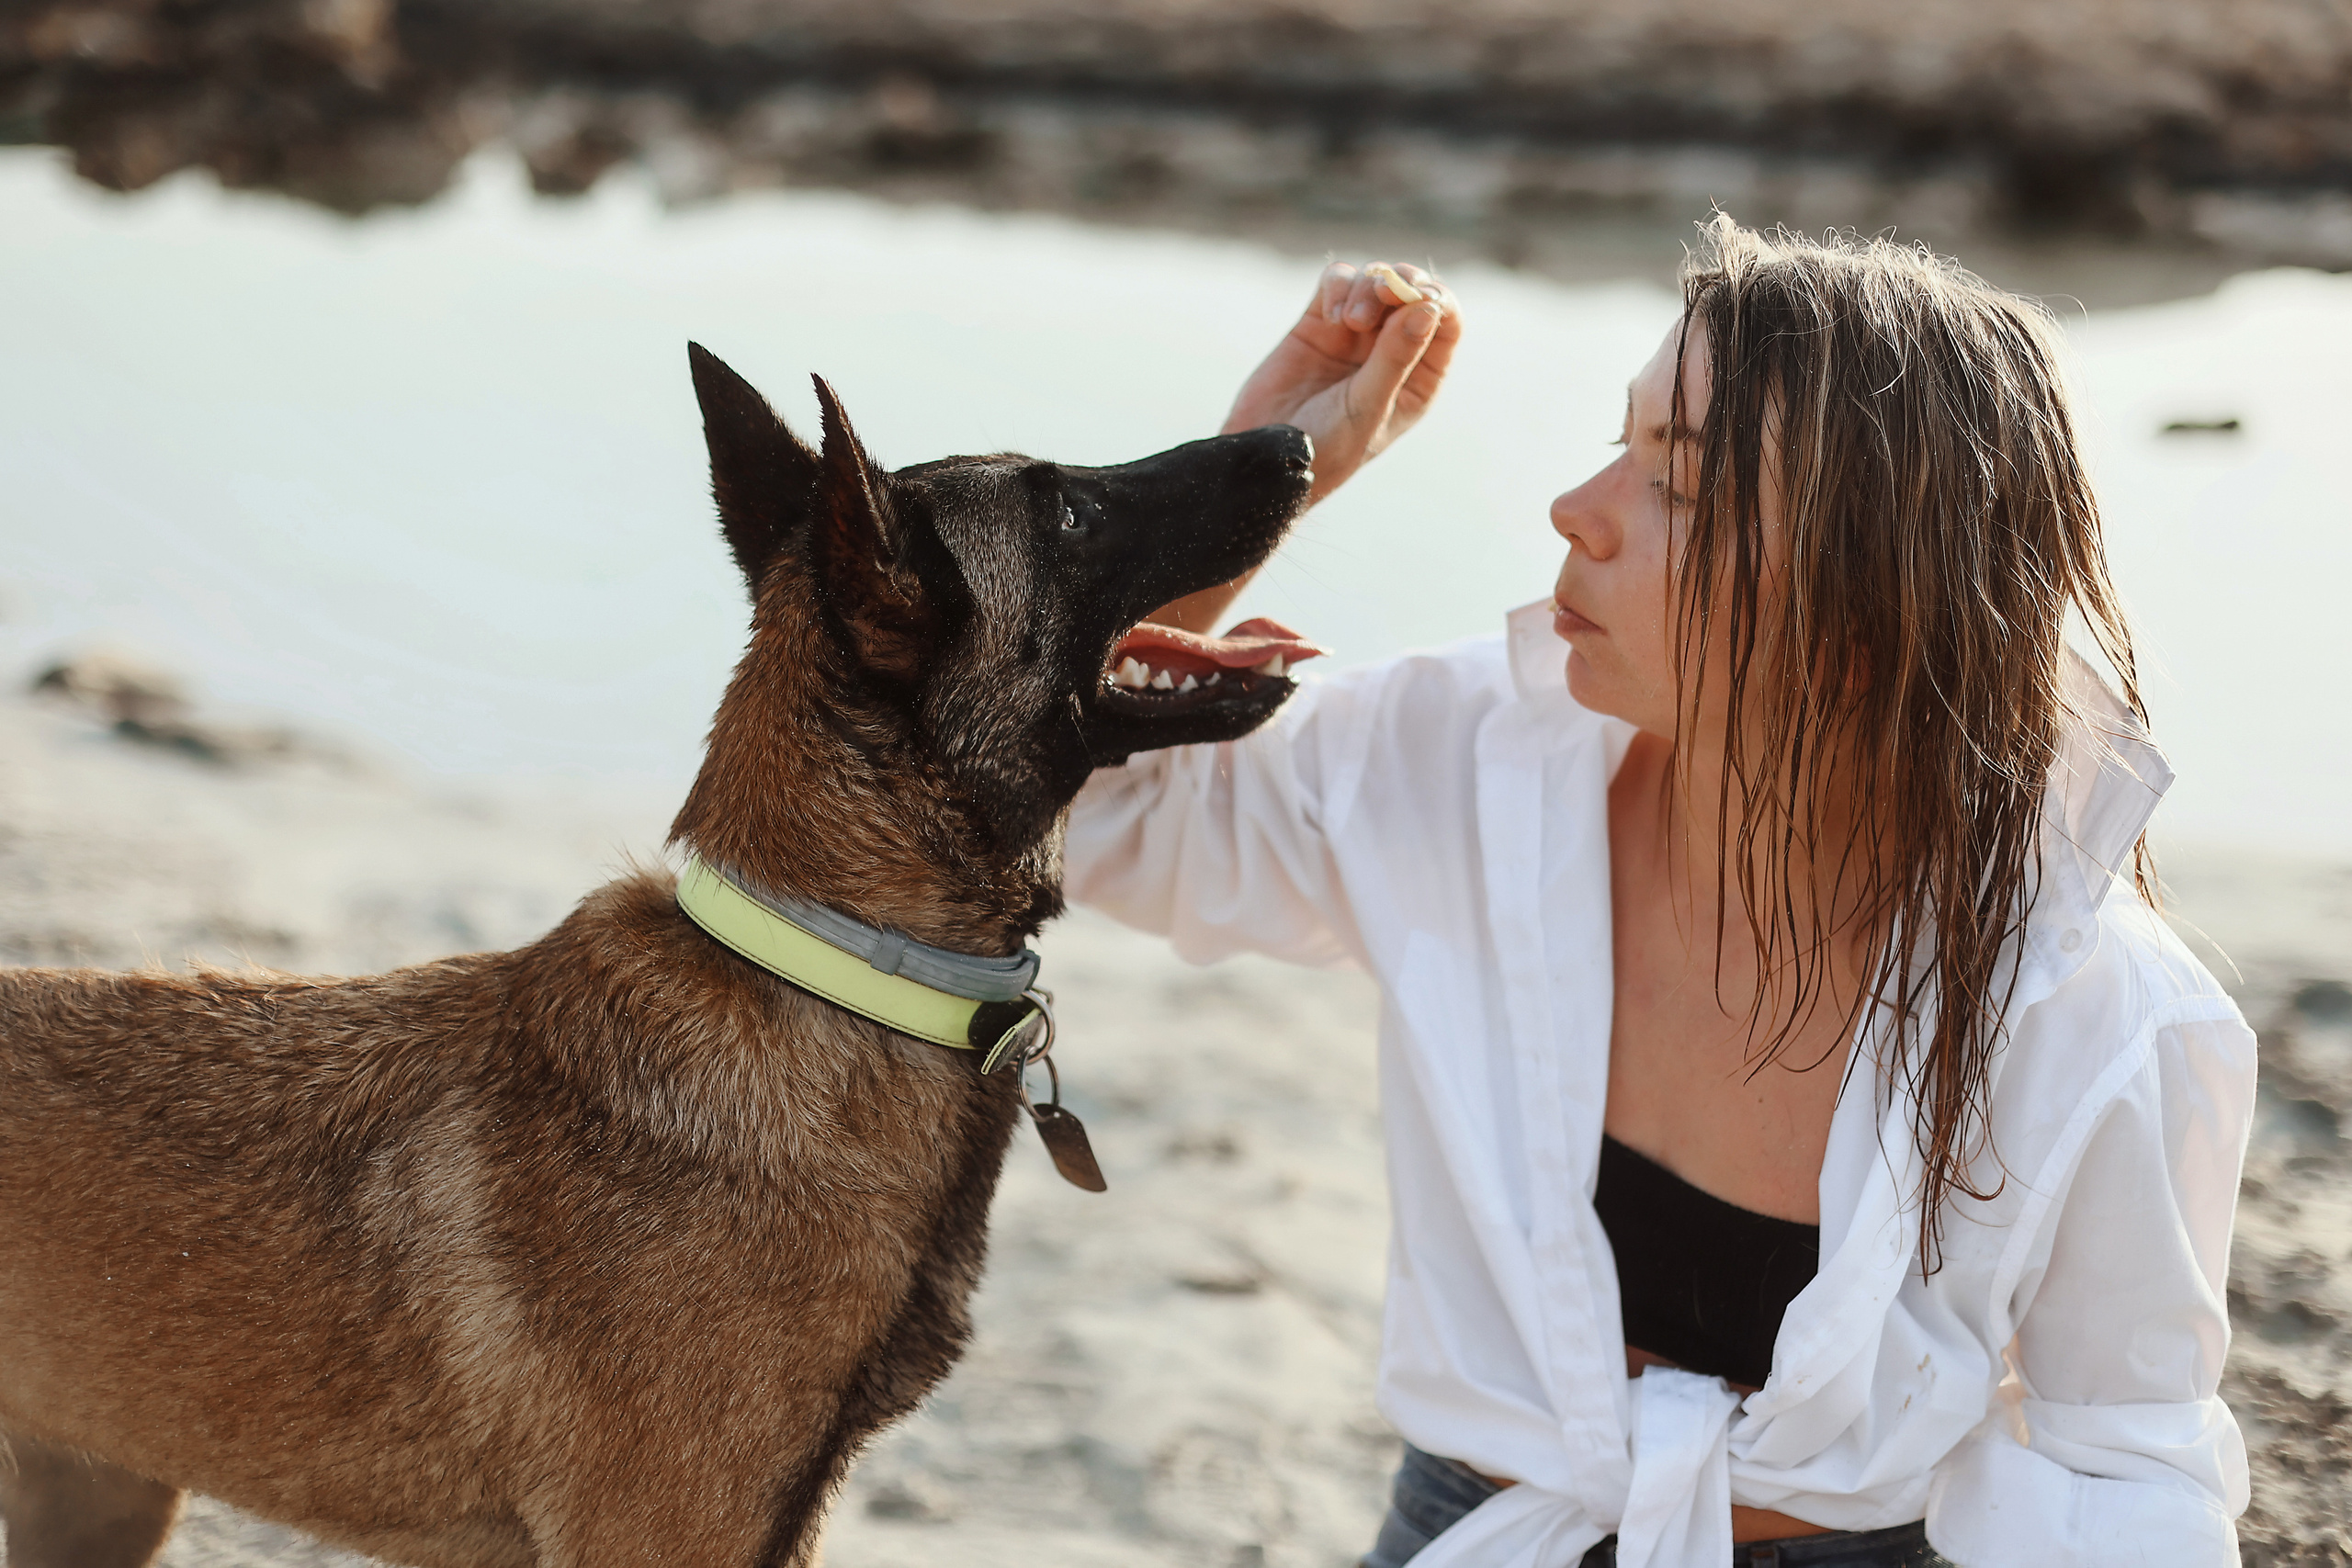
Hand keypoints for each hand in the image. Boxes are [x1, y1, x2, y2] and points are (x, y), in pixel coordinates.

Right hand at [1222, 260, 1460, 505]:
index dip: (1438, 299)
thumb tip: (1428, 308)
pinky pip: (1337, 281)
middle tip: (1383, 291)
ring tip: (1347, 322)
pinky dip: (1338, 287)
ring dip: (1366, 288)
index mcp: (1418, 377)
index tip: (1420, 296)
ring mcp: (1355, 334)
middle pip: (1412, 292)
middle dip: (1400, 284)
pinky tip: (1330, 319)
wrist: (1265, 455)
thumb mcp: (1366, 407)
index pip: (1446, 323)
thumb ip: (1396, 357)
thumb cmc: (1325, 447)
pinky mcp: (1319, 321)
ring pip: (1374, 281)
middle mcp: (1392, 349)